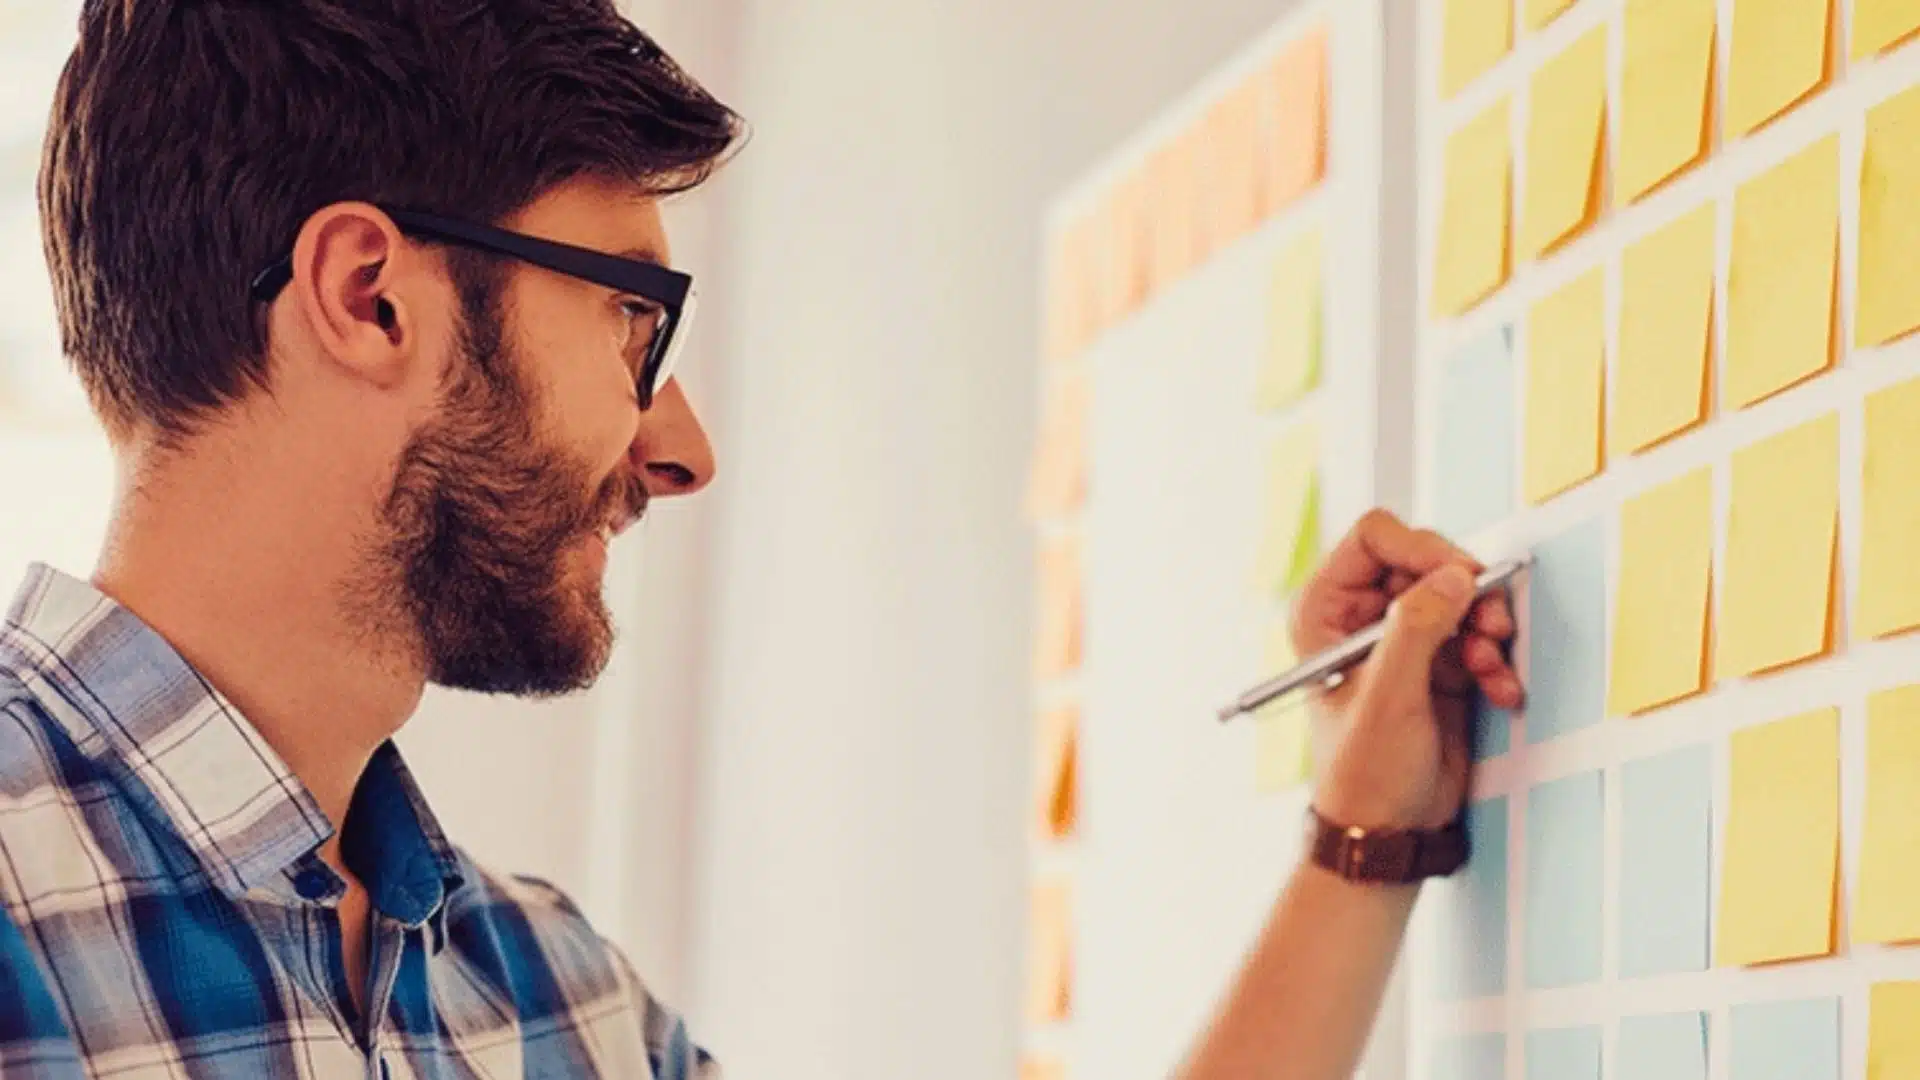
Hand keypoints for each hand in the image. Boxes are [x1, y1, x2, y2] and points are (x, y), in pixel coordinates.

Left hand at [1291, 509, 1521, 831]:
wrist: (1390, 832)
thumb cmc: (1365, 773)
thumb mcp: (1389, 697)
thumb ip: (1418, 629)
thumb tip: (1454, 576)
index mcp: (1325, 610)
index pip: (1375, 537)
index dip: (1423, 548)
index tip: (1462, 576)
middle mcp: (1361, 615)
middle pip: (1426, 560)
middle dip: (1467, 592)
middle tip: (1491, 626)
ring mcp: (1403, 637)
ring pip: (1460, 595)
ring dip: (1487, 627)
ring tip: (1493, 667)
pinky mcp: (1439, 663)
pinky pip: (1478, 634)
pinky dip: (1496, 659)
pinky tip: (1502, 692)